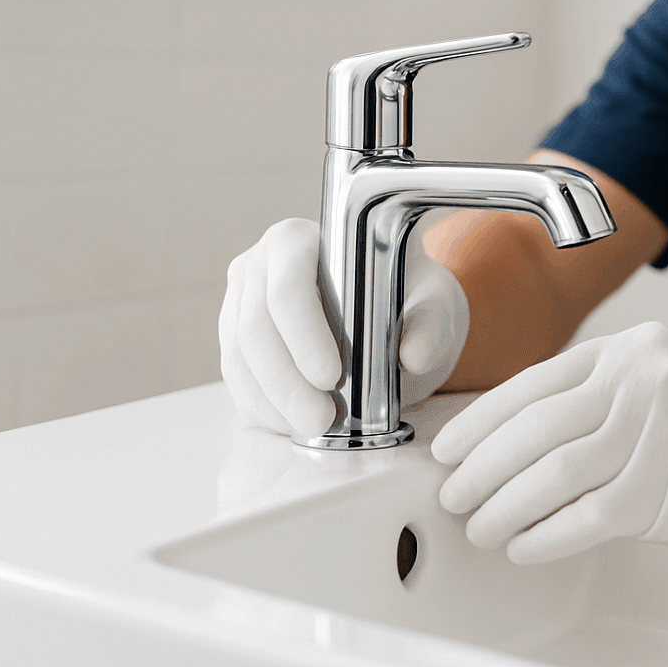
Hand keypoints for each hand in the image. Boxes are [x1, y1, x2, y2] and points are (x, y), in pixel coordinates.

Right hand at [218, 218, 469, 435]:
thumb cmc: (409, 298)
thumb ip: (430, 326)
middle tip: (321, 420)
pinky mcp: (234, 338)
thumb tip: (412, 356)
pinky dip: (261, 406)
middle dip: (286, 382)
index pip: (288, 285)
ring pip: (239, 357)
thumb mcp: (432, 305)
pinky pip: (236, 377)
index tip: (331, 377)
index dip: (304, 334)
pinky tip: (291, 424)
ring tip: (313, 427)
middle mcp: (259, 264)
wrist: (392, 310)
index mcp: (300, 239)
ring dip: (273, 400)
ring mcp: (239, 301)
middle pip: (255, 326)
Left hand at [431, 322, 667, 564]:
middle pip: (533, 428)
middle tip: (452, 494)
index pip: (533, 382)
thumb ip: (594, 402)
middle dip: (480, 468)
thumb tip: (505, 442)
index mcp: (632, 350)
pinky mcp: (664, 486)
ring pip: (549, 474)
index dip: (480, 420)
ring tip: (480, 526)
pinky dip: (542, 536)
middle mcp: (641, 380)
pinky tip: (522, 546)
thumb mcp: (659, 389)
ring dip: (502, 506)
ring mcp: (654, 431)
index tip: (447, 448)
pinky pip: (582, 517)